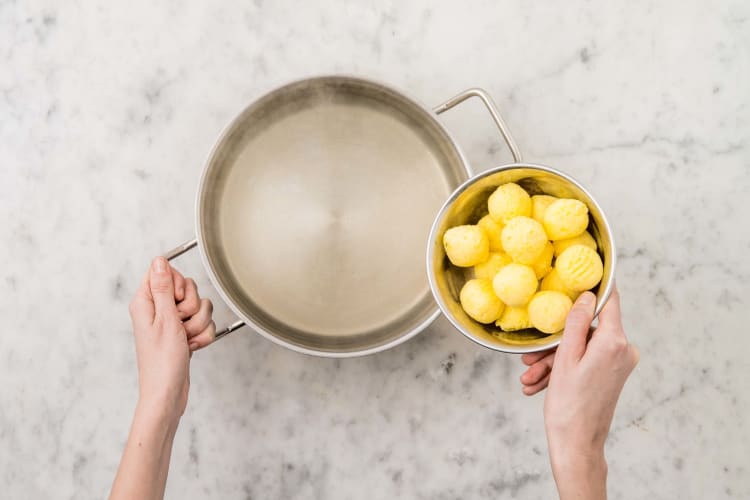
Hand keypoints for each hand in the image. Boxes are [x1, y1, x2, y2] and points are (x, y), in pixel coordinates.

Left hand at [128, 257, 215, 422]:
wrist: (168, 393)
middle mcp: (158, 310)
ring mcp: (171, 322)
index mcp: (146, 302)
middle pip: (187, 289)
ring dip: (199, 324)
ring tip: (186, 339)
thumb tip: (159, 260)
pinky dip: (202, 336)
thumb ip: (163, 288)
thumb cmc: (161, 362)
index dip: (178, 284)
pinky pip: (203, 323)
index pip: (165, 273)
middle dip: (192, 307)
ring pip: (199, 307)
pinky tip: (192, 347)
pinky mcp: (183, 333)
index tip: (178, 301)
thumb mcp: (164, 320)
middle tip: (180, 324)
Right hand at [523, 287, 638, 498]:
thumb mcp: (565, 358)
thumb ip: (576, 322)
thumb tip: (586, 296)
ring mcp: (619, 364)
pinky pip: (584, 361)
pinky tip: (538, 384)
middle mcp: (623, 350)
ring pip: (581, 348)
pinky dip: (562, 369)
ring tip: (530, 377)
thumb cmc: (569, 406)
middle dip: (556, 342)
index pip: (609, 301)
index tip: (583, 272)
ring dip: (553, 360)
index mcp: (614, 342)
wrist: (577, 445)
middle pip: (586, 329)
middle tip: (531, 357)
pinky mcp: (612, 374)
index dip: (596, 286)